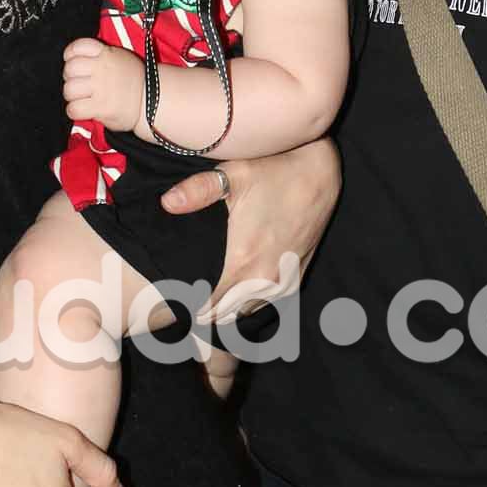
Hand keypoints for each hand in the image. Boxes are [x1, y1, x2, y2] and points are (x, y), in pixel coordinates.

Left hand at [63, 37, 144, 132]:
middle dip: (70, 78)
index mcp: (107, 54)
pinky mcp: (101, 107)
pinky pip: (74, 108)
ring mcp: (101, 88)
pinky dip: (74, 110)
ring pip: (69, 89)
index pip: (79, 46)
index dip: (70, 54)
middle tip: (78, 84)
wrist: (153, 101)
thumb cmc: (135, 82)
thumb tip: (77, 61)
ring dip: (72, 96)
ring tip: (81, 98)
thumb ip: (102, 56)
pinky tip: (82, 110)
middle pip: (70, 69)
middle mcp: (102, 69)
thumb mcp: (121, 58)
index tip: (71, 61)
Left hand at [161, 135, 340, 322]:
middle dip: (204, 313)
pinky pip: (267, 305)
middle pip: (224, 315)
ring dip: (226, 312)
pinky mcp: (296, 277)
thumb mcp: (233, 175)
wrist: (319, 173)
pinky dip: (249, 306)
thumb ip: (198, 191)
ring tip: (207, 306)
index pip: (208, 304)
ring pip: (245, 313)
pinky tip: (236, 300)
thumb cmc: (274, 171)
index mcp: (242, 259)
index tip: (176, 303)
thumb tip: (167, 202)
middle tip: (186, 307)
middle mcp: (263, 278)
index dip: (190, 306)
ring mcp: (283, 280)